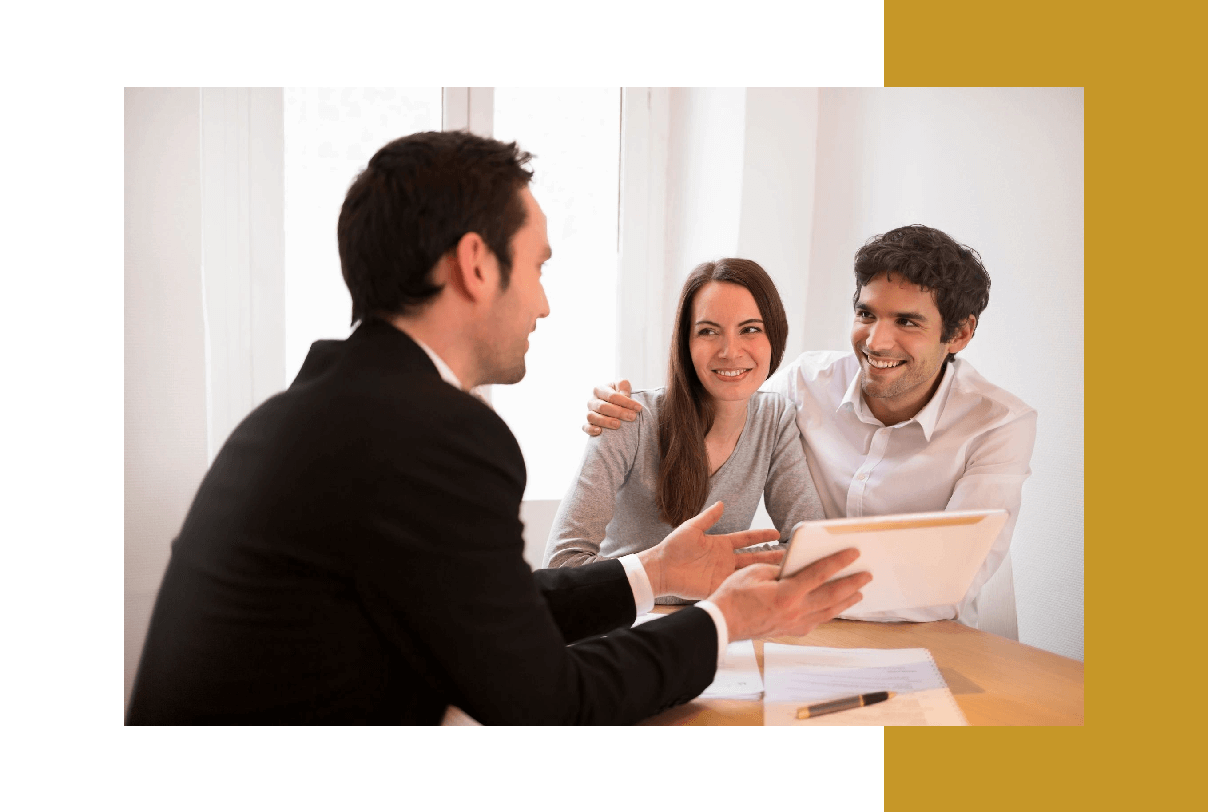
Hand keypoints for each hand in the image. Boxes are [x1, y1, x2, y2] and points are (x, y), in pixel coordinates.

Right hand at [583, 379, 642, 435]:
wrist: (614, 404)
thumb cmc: (619, 394)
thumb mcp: (623, 386)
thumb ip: (623, 386)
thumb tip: (624, 395)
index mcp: (599, 389)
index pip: (612, 395)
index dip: (626, 402)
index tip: (638, 408)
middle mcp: (592, 401)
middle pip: (602, 406)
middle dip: (618, 412)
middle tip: (632, 417)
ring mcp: (589, 412)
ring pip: (592, 417)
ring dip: (606, 421)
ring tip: (618, 425)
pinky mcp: (587, 424)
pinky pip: (586, 427)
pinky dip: (591, 429)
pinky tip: (600, 431)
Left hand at [636, 501, 782, 599]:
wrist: (661, 569)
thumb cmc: (673, 547)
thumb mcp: (692, 528)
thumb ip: (708, 517)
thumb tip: (721, 503)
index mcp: (721, 543)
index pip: (747, 539)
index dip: (762, 535)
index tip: (778, 532)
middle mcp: (726, 559)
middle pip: (754, 556)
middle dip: (772, 555)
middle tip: (791, 554)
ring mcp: (723, 573)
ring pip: (750, 572)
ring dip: (766, 571)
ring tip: (784, 570)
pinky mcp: (718, 586)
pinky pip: (738, 586)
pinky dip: (752, 586)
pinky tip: (766, 587)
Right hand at [708, 549, 871, 641]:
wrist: (722, 624)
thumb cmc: (733, 595)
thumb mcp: (754, 572)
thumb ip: (780, 569)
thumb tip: (797, 568)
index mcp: (786, 593)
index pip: (819, 574)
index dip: (838, 561)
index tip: (853, 553)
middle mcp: (794, 611)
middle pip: (831, 596)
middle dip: (852, 584)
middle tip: (867, 575)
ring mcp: (794, 623)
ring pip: (828, 612)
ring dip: (846, 601)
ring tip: (859, 593)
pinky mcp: (789, 630)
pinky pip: (816, 621)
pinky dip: (829, 613)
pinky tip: (834, 608)